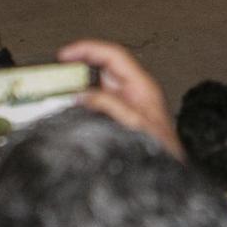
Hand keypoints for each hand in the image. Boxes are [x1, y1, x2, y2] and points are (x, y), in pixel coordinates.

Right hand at [58, 39, 182, 157]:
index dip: (89, 49)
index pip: (114, 56)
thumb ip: (112, 106)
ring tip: (58, 86)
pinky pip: (98, 102)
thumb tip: (83, 94)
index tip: (66, 54)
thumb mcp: (137, 125)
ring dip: (79, 83)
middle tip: (58, 69)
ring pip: (98, 85)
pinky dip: (82, 101)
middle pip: (103, 68)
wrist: (169, 176)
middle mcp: (134, 93)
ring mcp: (127, 105)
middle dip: (80, 64)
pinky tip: (70, 107)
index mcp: (143, 87)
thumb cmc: (163, 151)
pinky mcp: (120, 119)